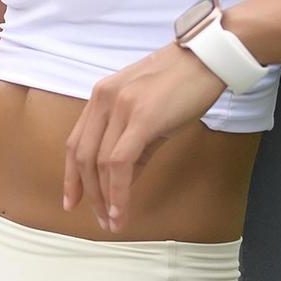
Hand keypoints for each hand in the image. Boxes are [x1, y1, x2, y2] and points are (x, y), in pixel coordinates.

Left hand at [64, 40, 226, 232]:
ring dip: (104, 198)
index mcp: (101, 97)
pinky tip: (121, 209)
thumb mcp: (149, 115)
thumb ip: (133, 148)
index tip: (72, 201)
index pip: (76, 143)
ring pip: (99, 163)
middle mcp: (103, 100)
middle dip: (88, 194)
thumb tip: (122, 183)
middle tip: (100, 220)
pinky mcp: (141, 118)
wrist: (209, 58)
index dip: (71, 176)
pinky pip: (120, 163)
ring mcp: (120, 107)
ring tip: (113, 221)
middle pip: (83, 157)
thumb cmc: (184, 86)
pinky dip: (118, 191)